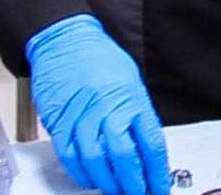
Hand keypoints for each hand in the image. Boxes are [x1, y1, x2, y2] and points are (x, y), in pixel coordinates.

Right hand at [26, 15, 171, 194]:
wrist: (66, 41)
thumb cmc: (100, 59)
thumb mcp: (131, 82)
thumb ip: (138, 115)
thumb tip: (147, 147)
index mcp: (133, 101)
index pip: (152, 145)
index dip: (157, 173)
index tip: (160, 187)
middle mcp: (109, 111)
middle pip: (125, 158)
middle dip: (134, 185)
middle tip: (138, 194)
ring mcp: (83, 118)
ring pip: (96, 162)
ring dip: (107, 183)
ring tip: (115, 190)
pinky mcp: (60, 123)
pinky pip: (70, 156)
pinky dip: (81, 173)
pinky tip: (90, 177)